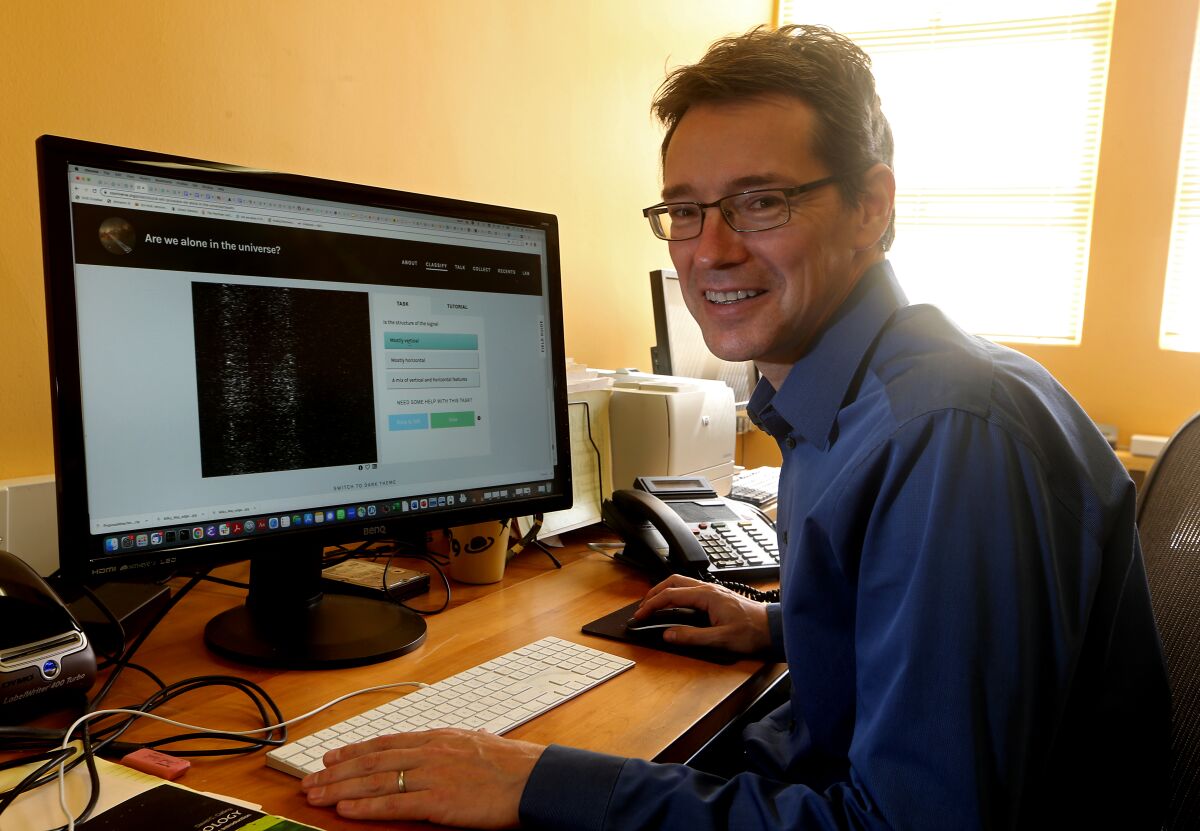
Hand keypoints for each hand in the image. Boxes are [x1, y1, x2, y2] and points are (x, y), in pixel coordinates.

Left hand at [300, 728, 545, 828]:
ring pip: (375, 781)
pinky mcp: (437, 801)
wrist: (533, 779)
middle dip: (337, 772)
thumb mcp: (477, 744)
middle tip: (310, 781)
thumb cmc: (512, 765)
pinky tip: (345, 809)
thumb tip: (444, 745)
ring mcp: (431, 775)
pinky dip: (366, 807)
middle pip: (372, 762)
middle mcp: (429, 752)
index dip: (354, 751)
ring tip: (317, 796)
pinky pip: (393, 804)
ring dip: (341, 789)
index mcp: (438, 737)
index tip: (332, 757)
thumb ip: (453, 746)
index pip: (386, 742)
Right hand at [634, 574, 770, 653]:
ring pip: (681, 583)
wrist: (774, 628)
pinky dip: (676, 595)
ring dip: (664, 592)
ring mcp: (713, 592)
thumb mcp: (721, 640)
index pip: (671, 595)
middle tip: (642, 608)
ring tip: (654, 605)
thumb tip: (669, 635)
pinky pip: (690, 590)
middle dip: (654, 593)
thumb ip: (693, 637)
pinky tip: (675, 606)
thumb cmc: (753, 632)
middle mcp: (709, 589)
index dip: (652, 605)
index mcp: (707, 596)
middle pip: (673, 582)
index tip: (640, 615)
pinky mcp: (717, 597)